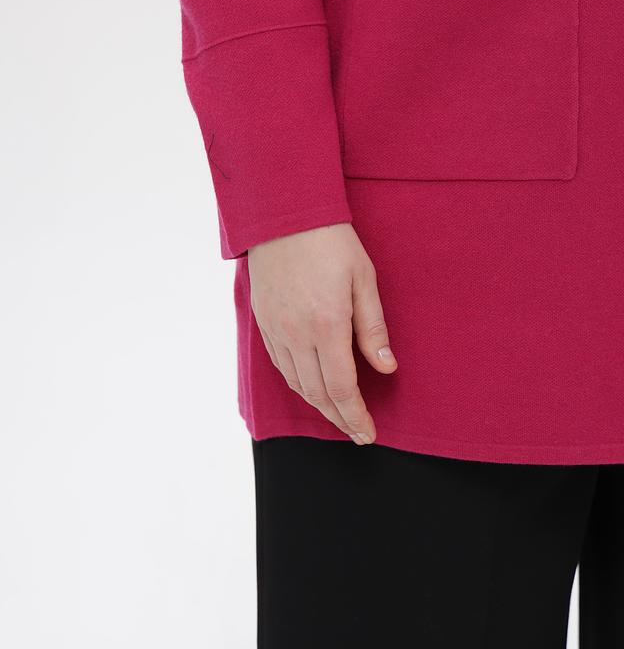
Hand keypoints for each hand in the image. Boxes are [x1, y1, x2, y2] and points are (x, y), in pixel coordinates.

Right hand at [248, 223, 396, 444]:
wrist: (284, 215)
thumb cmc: (331, 242)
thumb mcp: (364, 279)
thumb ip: (373, 328)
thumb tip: (386, 368)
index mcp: (327, 325)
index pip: (342, 388)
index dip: (355, 416)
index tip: (368, 433)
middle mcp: (297, 334)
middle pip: (317, 393)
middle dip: (339, 419)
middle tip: (357, 433)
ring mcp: (276, 329)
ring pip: (296, 383)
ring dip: (318, 405)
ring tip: (338, 414)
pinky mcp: (264, 321)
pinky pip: (280, 364)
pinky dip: (298, 382)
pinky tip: (311, 385)